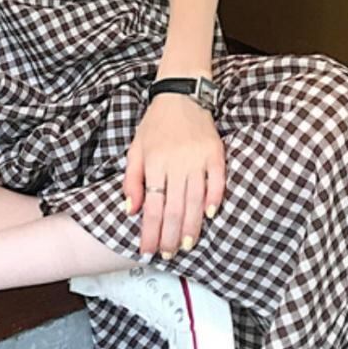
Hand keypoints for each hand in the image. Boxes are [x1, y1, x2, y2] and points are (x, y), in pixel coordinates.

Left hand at [125, 93, 225, 262]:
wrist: (182, 94)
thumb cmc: (156, 124)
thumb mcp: (136, 149)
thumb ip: (131, 180)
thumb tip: (130, 210)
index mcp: (154, 163)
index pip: (151, 206)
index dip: (149, 231)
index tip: (147, 250)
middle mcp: (176, 163)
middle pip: (173, 208)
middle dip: (169, 235)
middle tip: (167, 254)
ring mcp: (197, 158)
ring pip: (195, 199)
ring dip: (191, 225)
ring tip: (186, 245)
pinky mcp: (216, 153)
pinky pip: (217, 180)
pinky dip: (214, 198)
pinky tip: (211, 215)